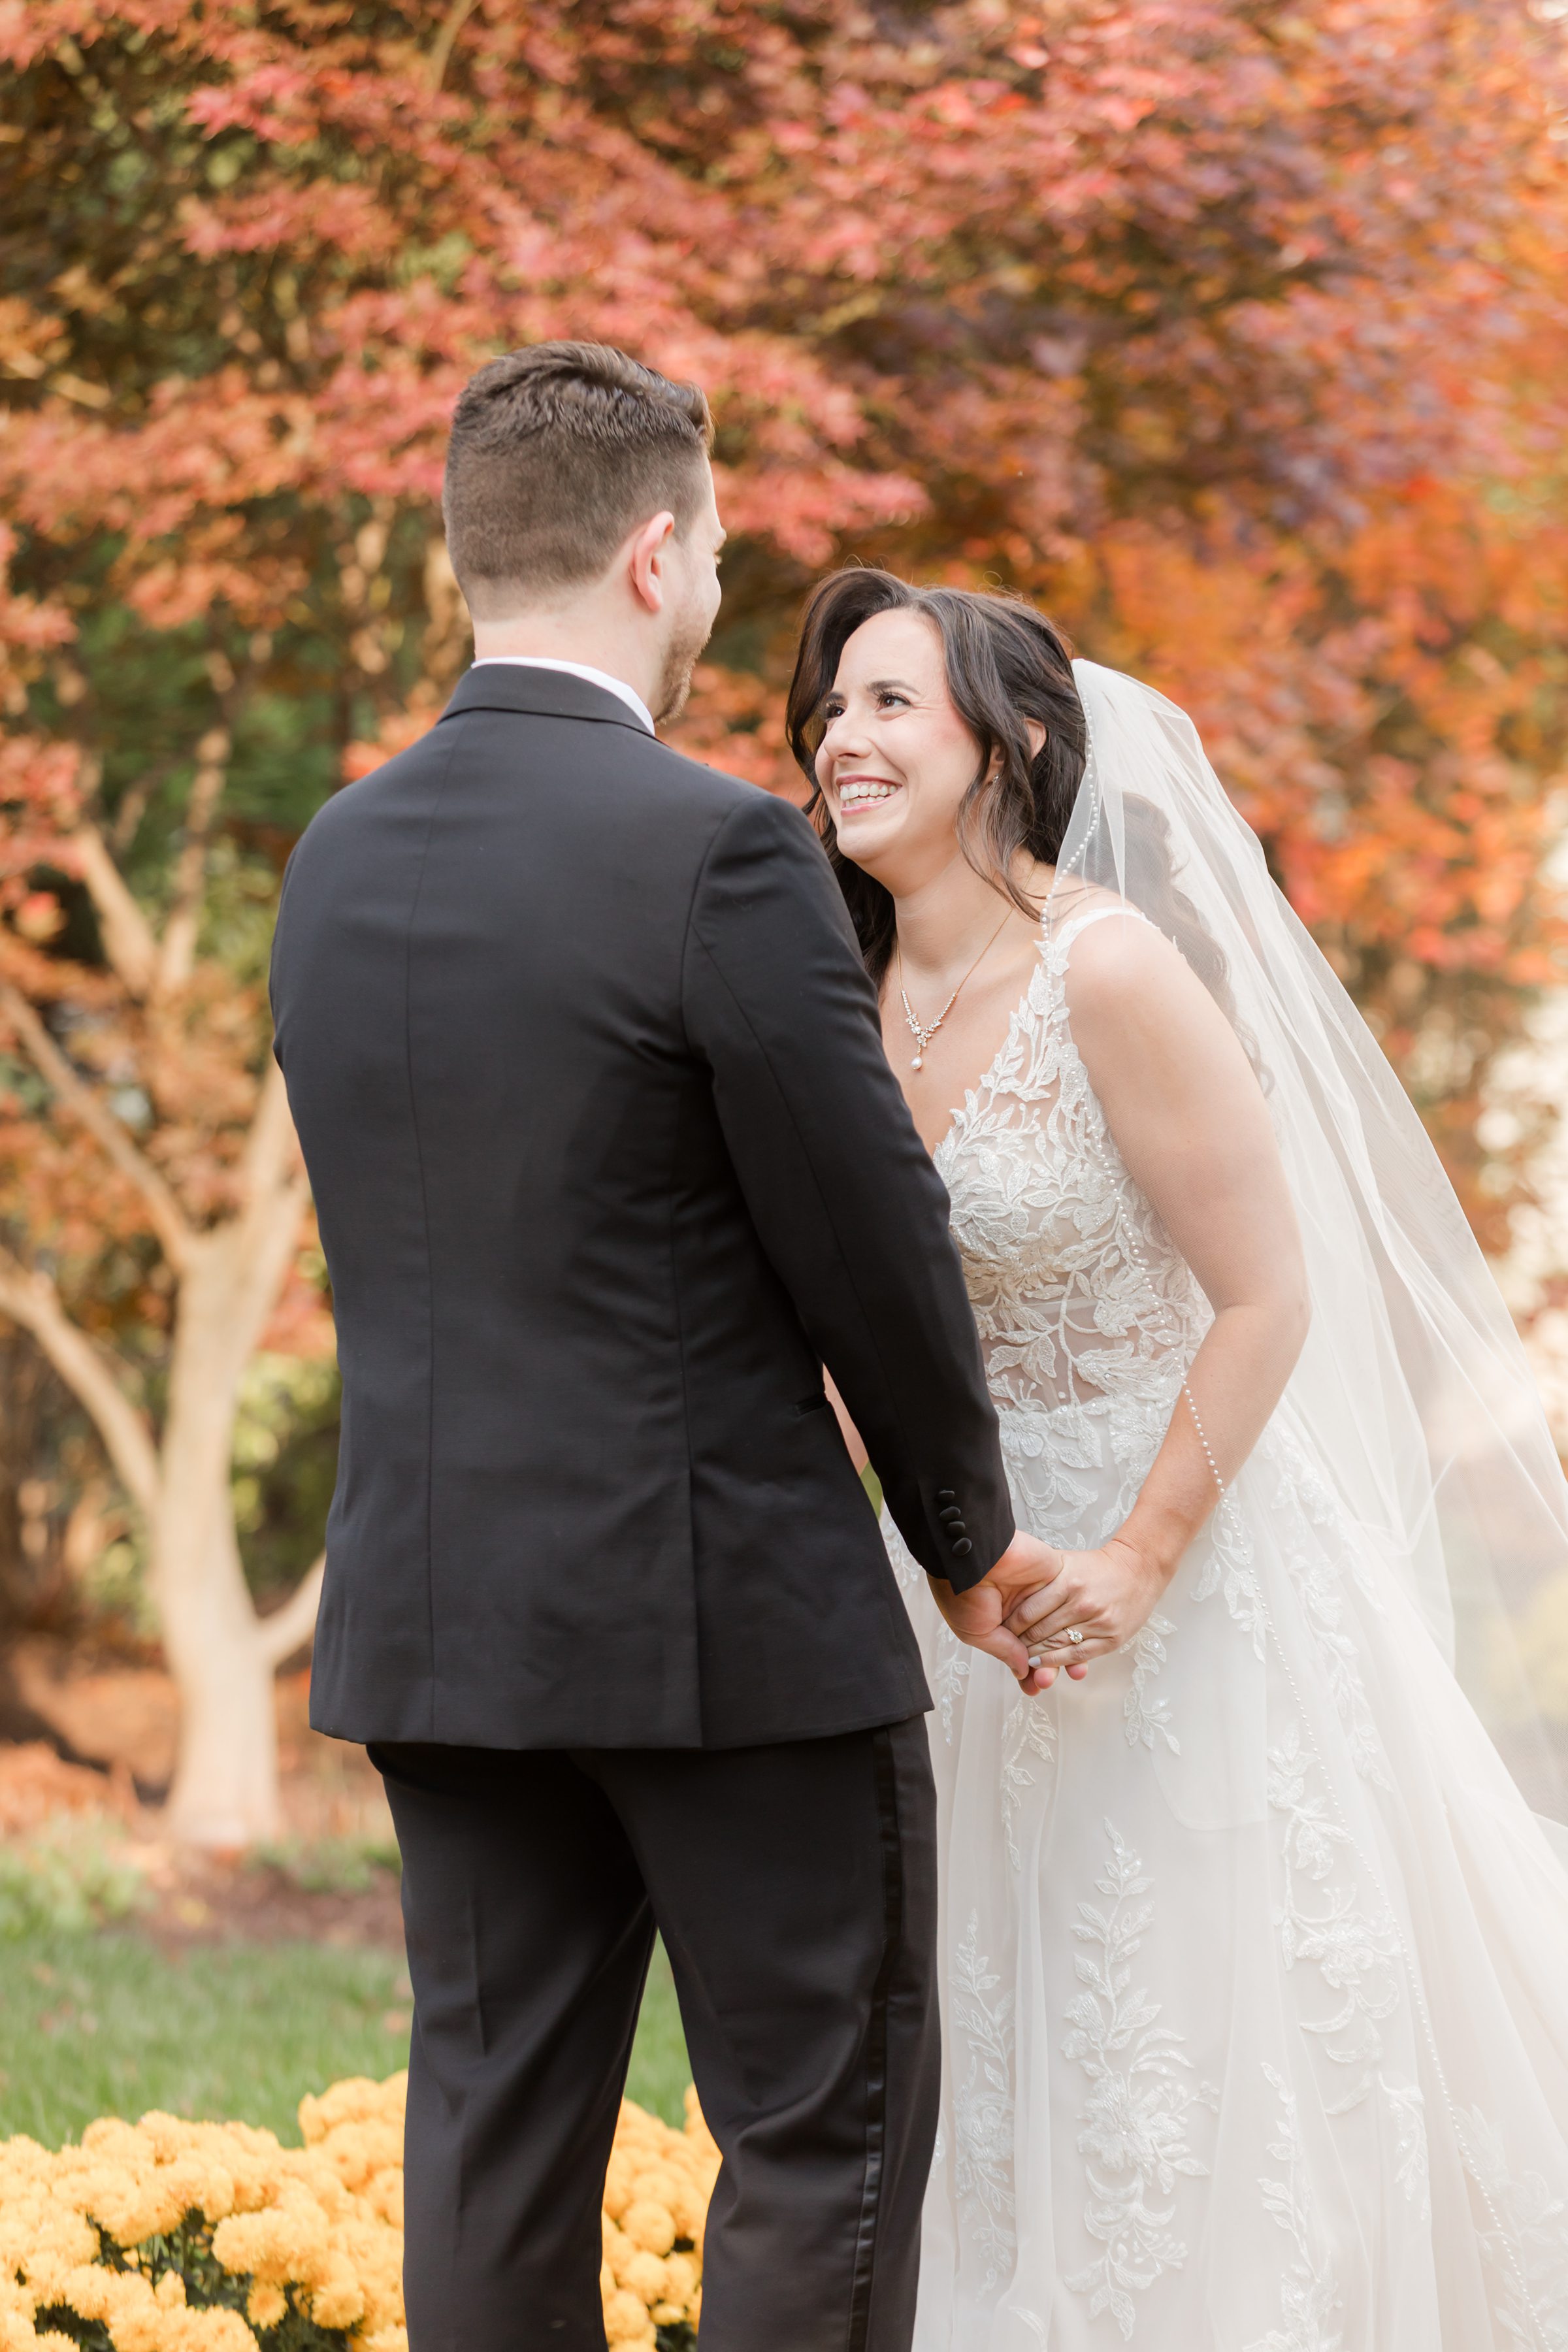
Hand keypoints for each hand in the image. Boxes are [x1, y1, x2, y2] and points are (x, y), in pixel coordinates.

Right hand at [929, 1531, 1082, 1695]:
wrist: (972, 1554)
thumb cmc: (962, 1592)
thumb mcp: (977, 1631)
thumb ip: (1004, 1651)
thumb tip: (1025, 1671)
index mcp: (998, 1621)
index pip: (1019, 1652)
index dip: (1028, 1671)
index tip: (1035, 1688)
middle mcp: (1020, 1611)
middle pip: (1042, 1645)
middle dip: (1046, 1666)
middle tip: (1047, 1683)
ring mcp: (1038, 1595)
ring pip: (1059, 1629)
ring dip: (1063, 1653)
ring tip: (1067, 1673)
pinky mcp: (1055, 1580)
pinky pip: (1069, 1608)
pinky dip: (1073, 1626)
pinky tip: (1078, 1642)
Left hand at [1003, 1533, 1167, 1666]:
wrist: (1138, 1571)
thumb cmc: (1097, 1568)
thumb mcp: (1065, 1562)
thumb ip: (1040, 1576)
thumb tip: (1007, 1586)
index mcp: (1068, 1581)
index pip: (1029, 1611)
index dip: (1010, 1624)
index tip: (1000, 1629)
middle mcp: (1082, 1603)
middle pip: (1040, 1631)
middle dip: (1019, 1643)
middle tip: (1007, 1648)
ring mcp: (1099, 1622)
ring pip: (1057, 1646)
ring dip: (1034, 1656)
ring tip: (1019, 1659)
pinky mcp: (1112, 1638)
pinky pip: (1077, 1655)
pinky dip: (1056, 1662)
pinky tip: (1041, 1664)